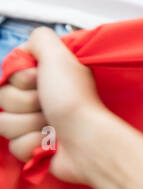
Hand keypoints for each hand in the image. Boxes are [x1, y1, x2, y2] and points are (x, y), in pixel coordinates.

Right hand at [0, 26, 109, 184]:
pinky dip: (32, 145)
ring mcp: (34, 126)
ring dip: (29, 124)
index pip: (6, 78)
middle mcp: (37, 101)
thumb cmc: (74, 99)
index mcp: (40, 79)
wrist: (89, 141)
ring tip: (53, 126)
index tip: (39, 80)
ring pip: (4, 123)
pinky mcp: (34, 150)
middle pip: (2, 99)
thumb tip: (26, 49)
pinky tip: (51, 144)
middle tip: (48, 105)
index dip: (19, 80)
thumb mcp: (59, 55)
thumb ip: (40, 39)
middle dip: (24, 103)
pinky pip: (14, 146)